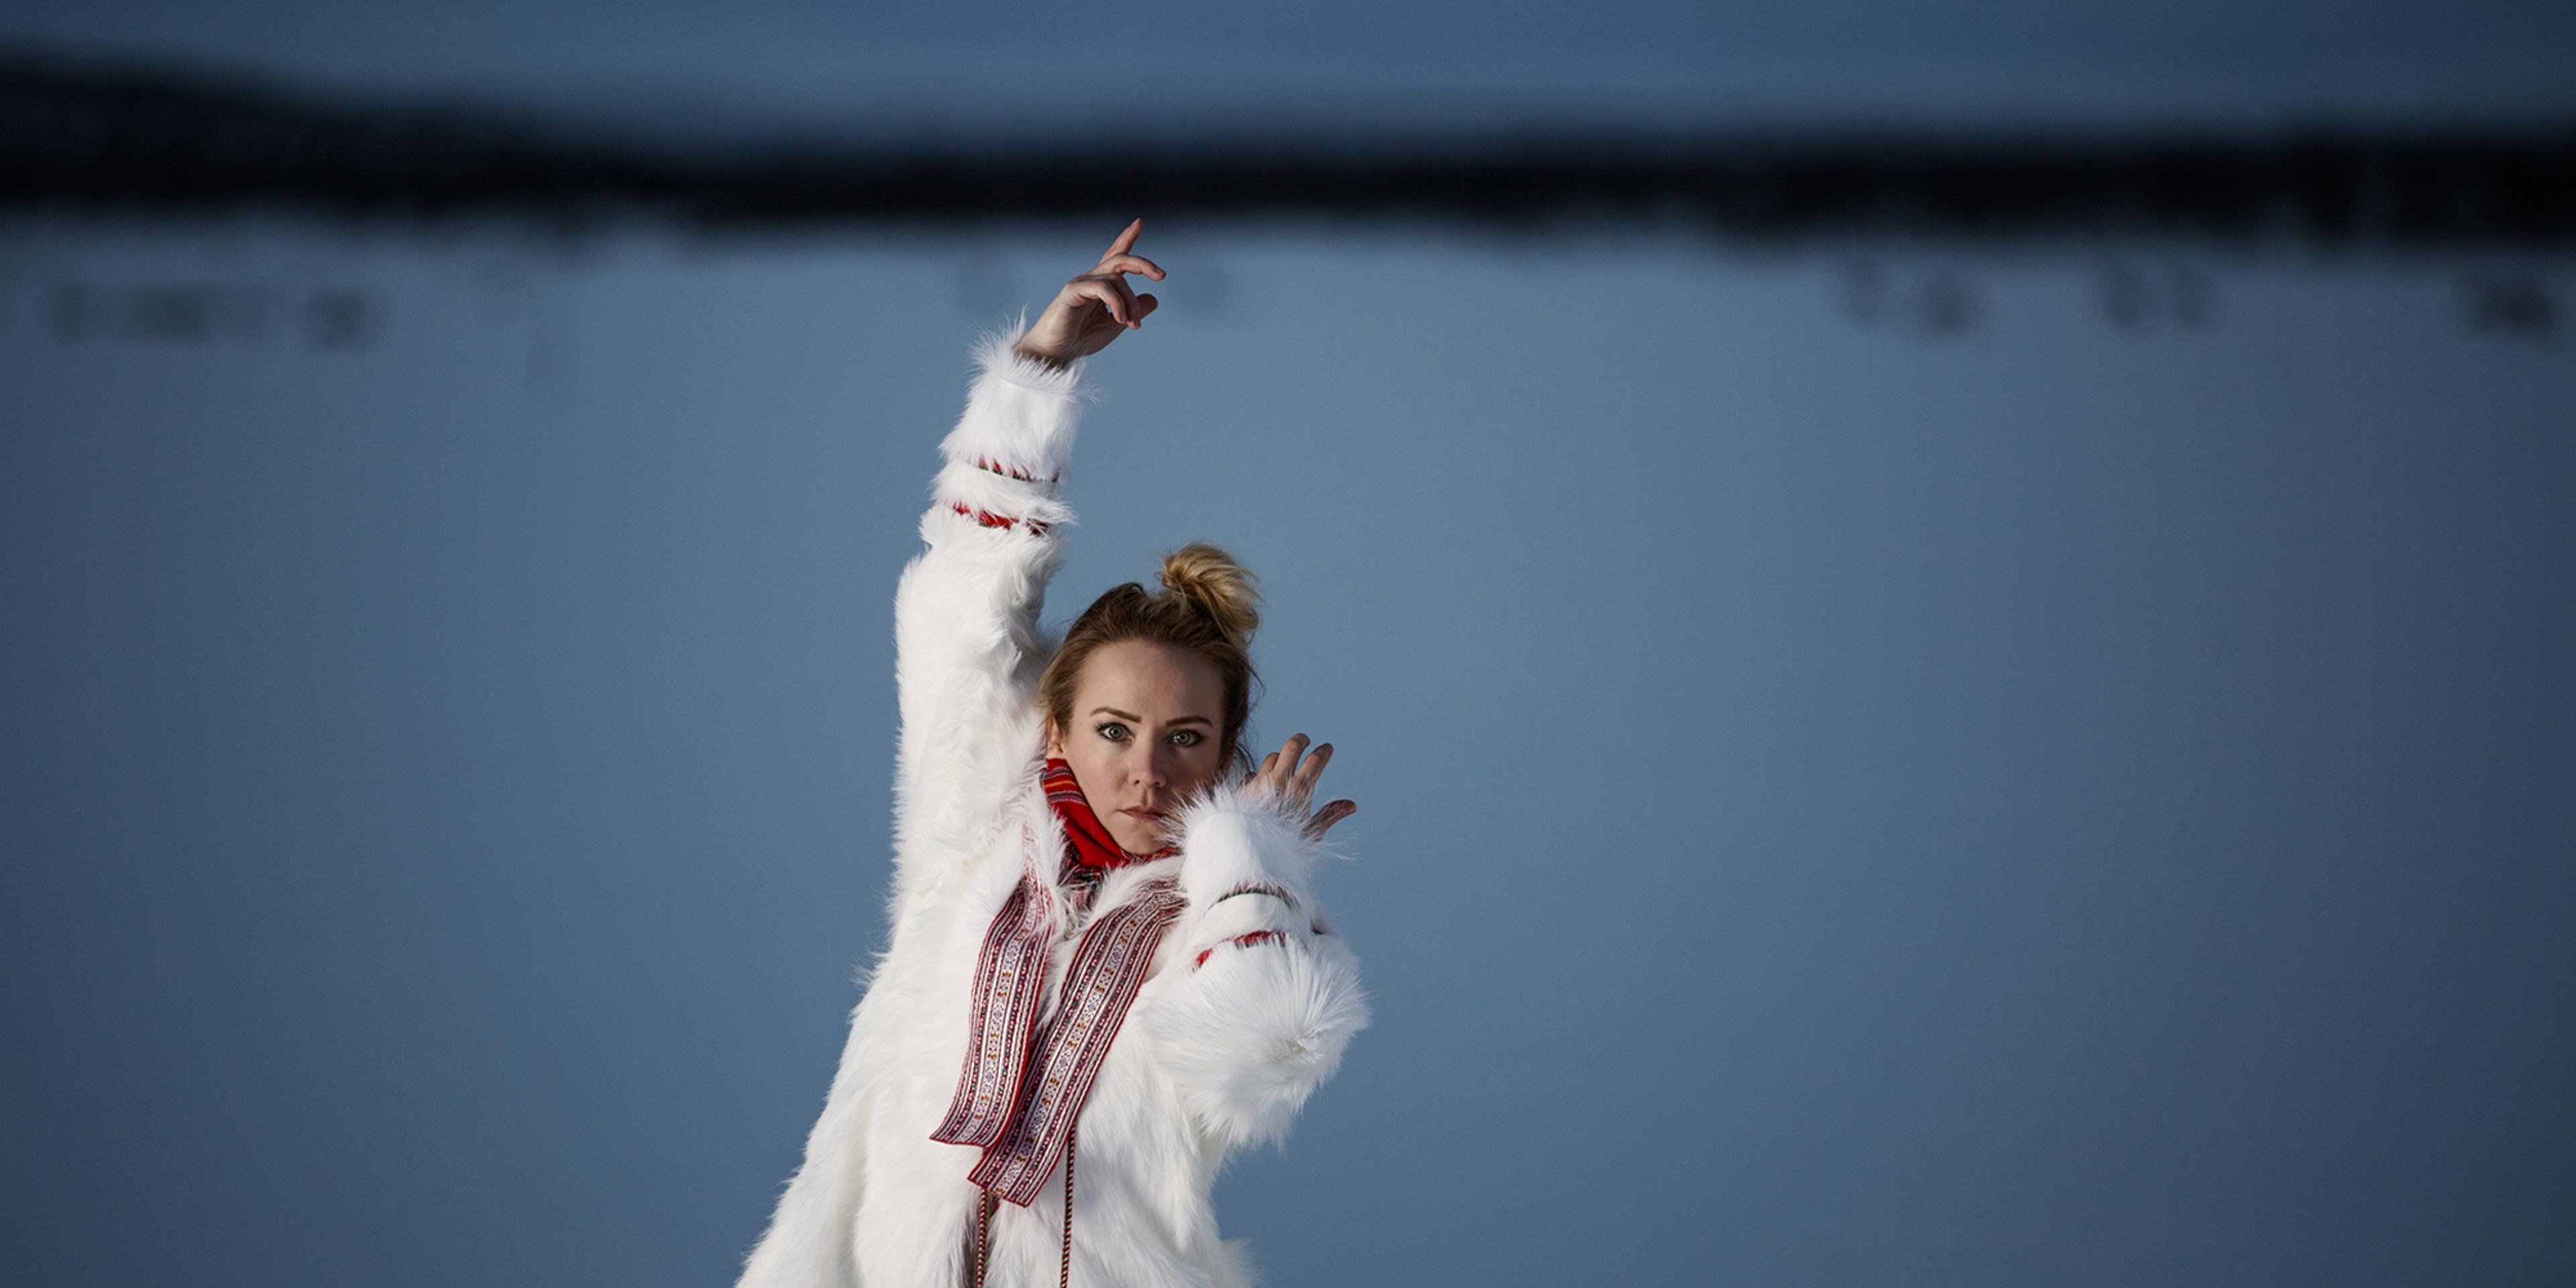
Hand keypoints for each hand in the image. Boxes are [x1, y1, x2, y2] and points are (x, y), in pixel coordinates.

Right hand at [1012, 218, 1164, 367]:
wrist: (1054, 353)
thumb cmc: (1080, 339)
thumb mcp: (1115, 325)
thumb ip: (1133, 310)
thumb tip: (1154, 298)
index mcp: (1099, 285)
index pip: (1114, 256)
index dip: (1126, 238)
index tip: (1139, 223)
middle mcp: (1090, 279)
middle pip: (1120, 259)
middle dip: (1143, 263)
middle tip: (1161, 276)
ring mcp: (1080, 283)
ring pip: (1116, 279)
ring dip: (1131, 302)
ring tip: (1134, 324)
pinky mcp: (1071, 292)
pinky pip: (1103, 288)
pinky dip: (1118, 303)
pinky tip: (1121, 321)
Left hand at [1244, 733, 1357, 840]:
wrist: (1247, 855)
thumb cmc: (1282, 848)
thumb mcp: (1311, 834)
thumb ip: (1329, 815)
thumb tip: (1352, 805)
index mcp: (1299, 790)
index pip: (1315, 760)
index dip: (1324, 751)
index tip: (1327, 748)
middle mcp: (1278, 781)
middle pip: (1292, 747)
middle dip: (1301, 740)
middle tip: (1305, 740)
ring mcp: (1258, 783)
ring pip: (1272, 757)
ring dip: (1281, 757)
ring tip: (1286, 762)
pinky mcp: (1243, 789)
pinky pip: (1254, 773)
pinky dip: (1261, 774)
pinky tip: (1264, 783)